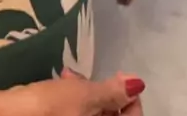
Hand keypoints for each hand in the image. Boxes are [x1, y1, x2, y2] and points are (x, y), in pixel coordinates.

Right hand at [1, 72, 144, 114]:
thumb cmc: (50, 108)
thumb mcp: (84, 95)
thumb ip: (113, 91)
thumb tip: (137, 83)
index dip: (130, 98)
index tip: (119, 78)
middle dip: (103, 95)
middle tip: (85, 77)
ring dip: (85, 97)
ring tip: (66, 78)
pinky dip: (72, 106)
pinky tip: (58, 89)